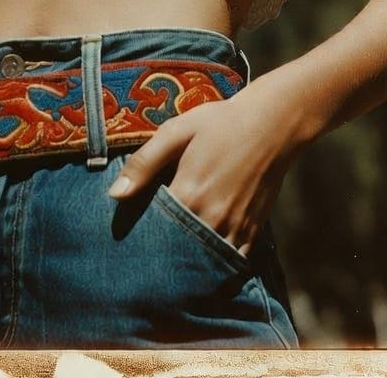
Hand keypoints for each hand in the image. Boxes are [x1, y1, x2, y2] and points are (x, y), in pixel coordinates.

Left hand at [107, 75, 304, 257]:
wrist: (272, 123)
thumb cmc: (220, 123)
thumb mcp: (176, 132)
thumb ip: (144, 163)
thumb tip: (114, 195)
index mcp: (188, 193)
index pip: (154, 230)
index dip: (139, 236)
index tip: (127, 239)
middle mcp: (211, 217)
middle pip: (177, 250)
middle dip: (162, 254)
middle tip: (146, 256)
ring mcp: (235, 227)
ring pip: (204, 259)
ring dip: (188, 260)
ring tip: (170, 260)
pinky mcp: (253, 229)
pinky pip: (231, 259)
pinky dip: (217, 263)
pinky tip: (203, 259)